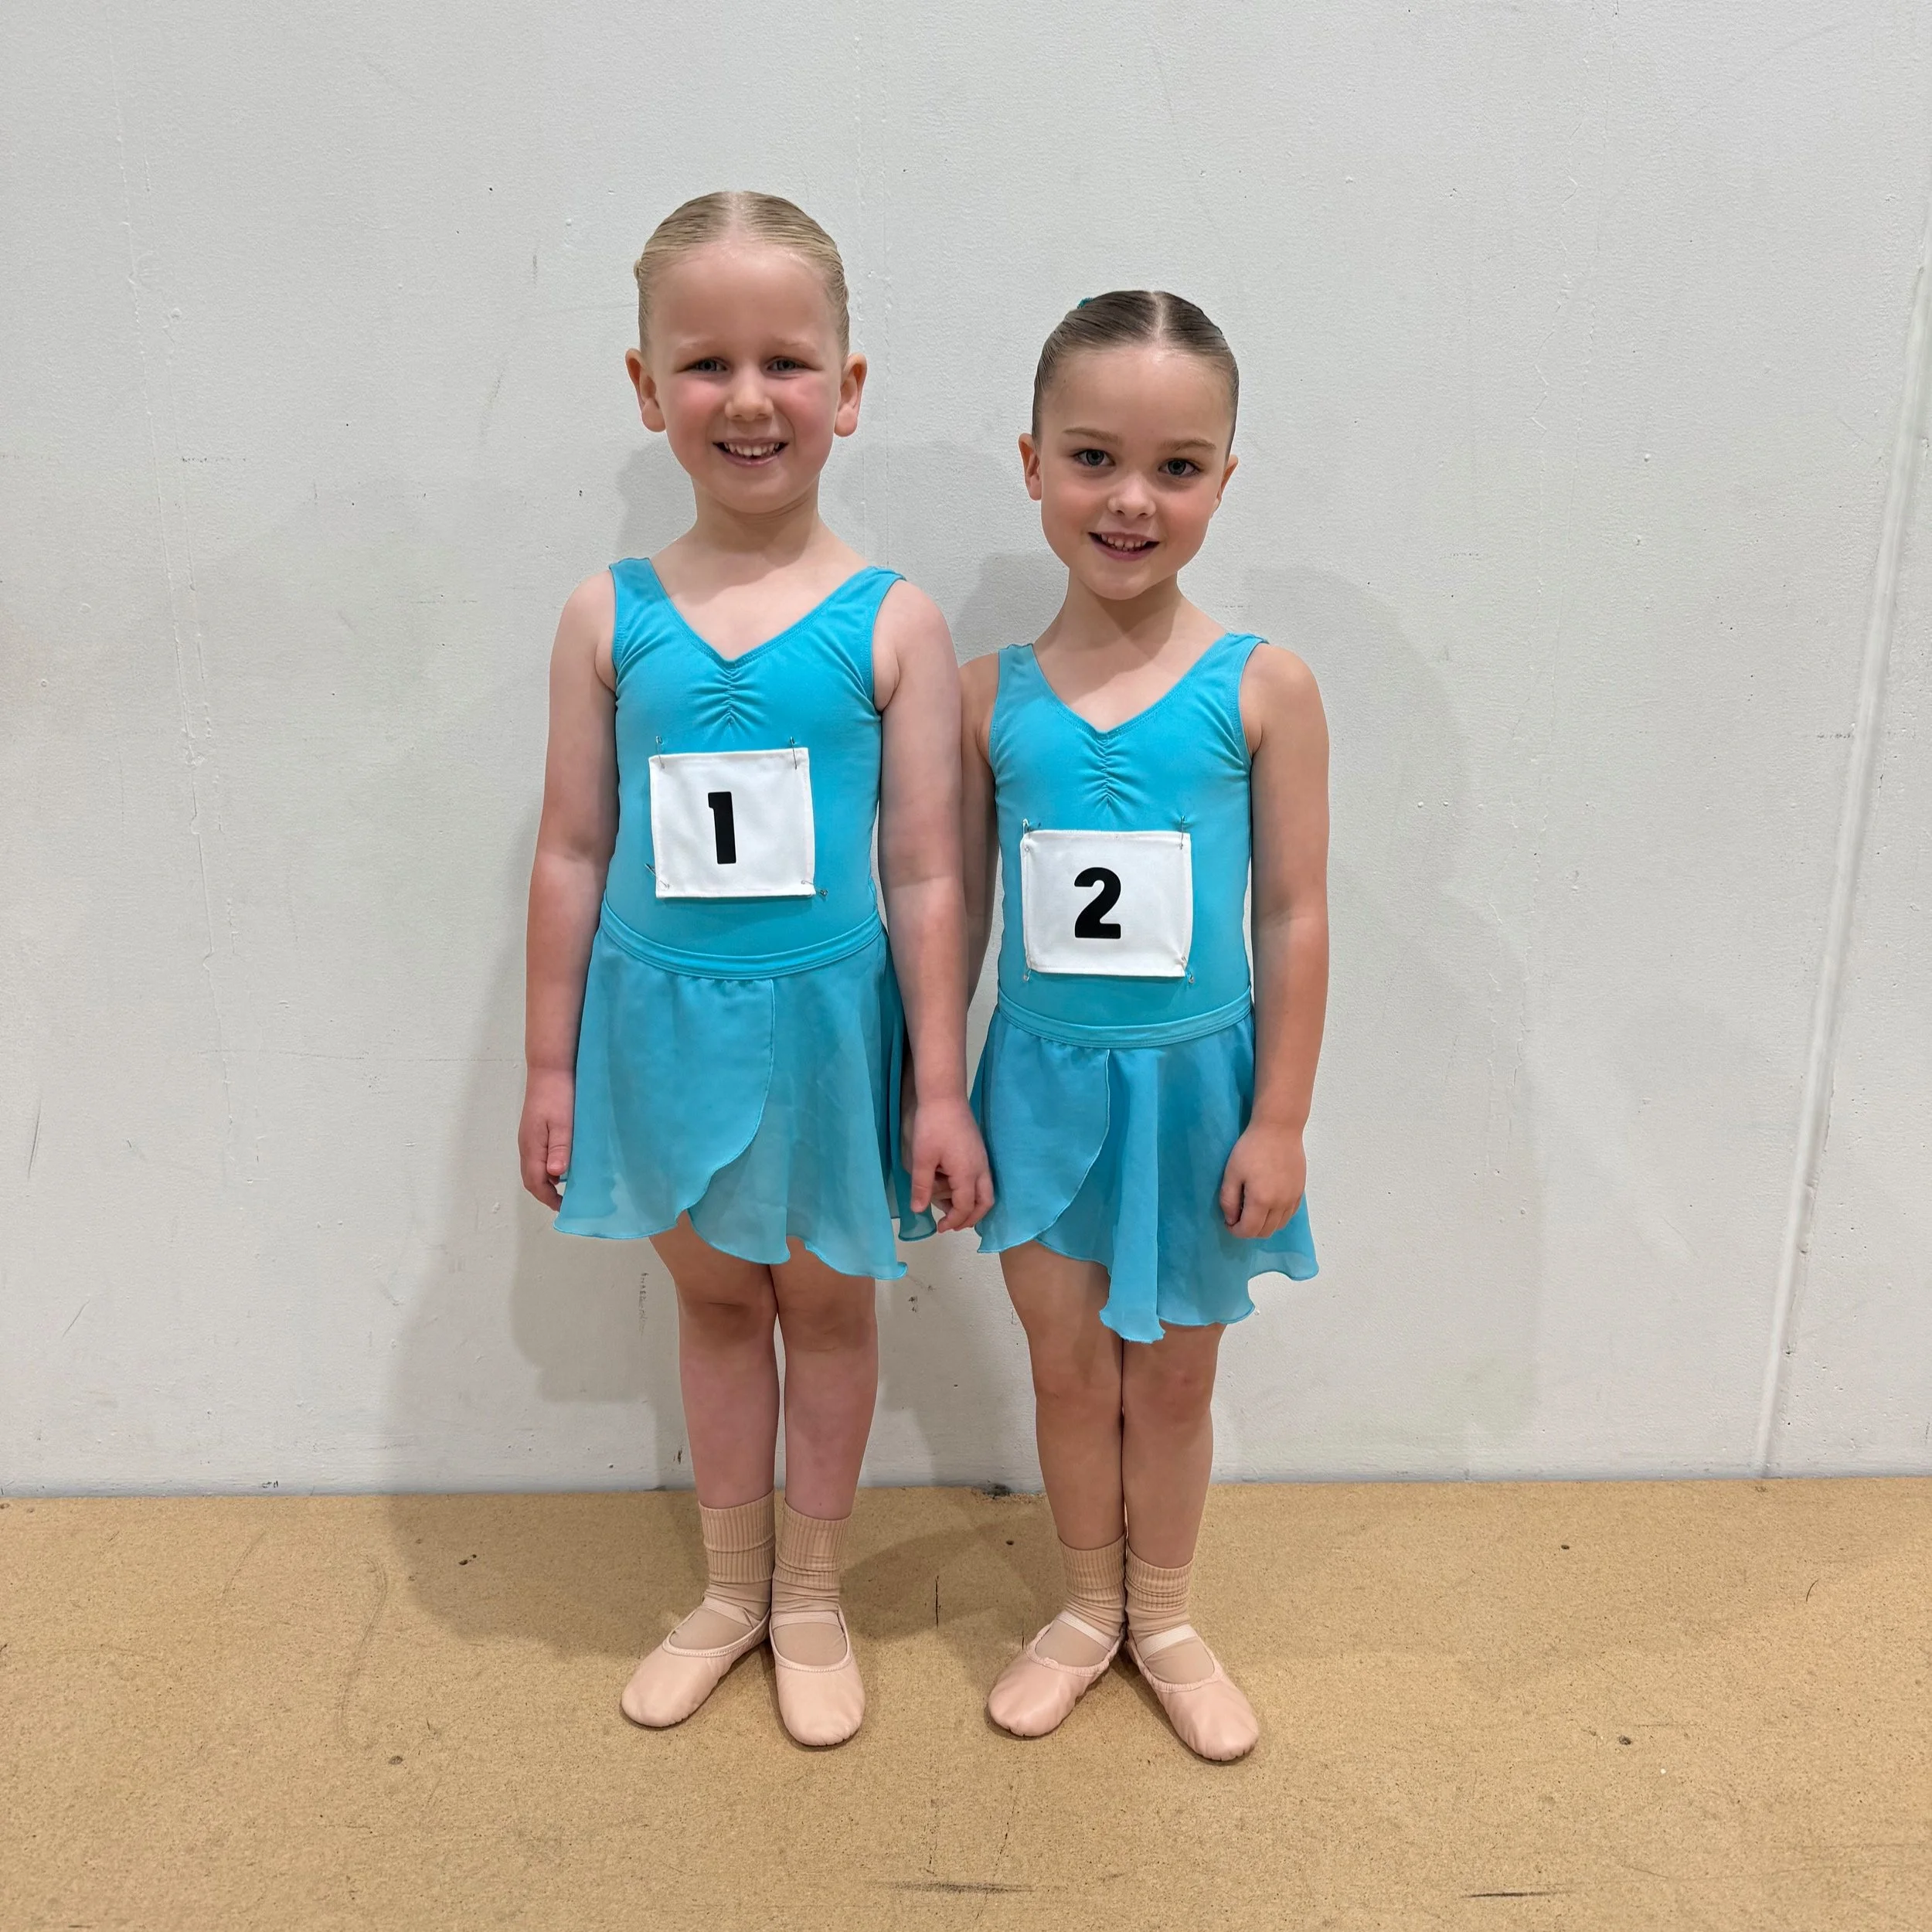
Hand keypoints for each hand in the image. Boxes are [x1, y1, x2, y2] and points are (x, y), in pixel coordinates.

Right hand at [519, 1067, 574, 1209]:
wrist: (550, 1067)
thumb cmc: (558, 1094)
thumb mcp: (564, 1122)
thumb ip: (560, 1148)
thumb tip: (555, 1175)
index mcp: (532, 1146)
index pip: (535, 1182)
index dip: (548, 1198)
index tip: (565, 1207)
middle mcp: (527, 1145)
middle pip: (531, 1178)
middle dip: (546, 1193)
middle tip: (566, 1202)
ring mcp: (529, 1137)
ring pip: (535, 1167)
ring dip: (548, 1181)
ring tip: (569, 1186)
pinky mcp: (535, 1129)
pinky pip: (538, 1156)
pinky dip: (549, 1167)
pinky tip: (565, 1164)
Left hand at [908, 1095, 994, 1233]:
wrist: (945, 1096)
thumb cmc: (932, 1126)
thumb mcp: (922, 1158)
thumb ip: (921, 1186)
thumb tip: (918, 1210)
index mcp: (967, 1173)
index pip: (965, 1207)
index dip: (954, 1221)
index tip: (940, 1228)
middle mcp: (980, 1169)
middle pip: (985, 1203)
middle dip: (970, 1218)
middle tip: (952, 1225)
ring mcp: (982, 1159)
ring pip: (985, 1191)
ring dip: (970, 1203)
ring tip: (948, 1205)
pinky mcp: (979, 1151)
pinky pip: (982, 1179)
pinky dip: (971, 1191)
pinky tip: (954, 1186)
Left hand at [1218, 1120, 1305, 1239]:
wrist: (1279, 1129)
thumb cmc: (1251, 1148)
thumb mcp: (1232, 1173)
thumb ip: (1229, 1200)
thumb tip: (1231, 1220)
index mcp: (1261, 1200)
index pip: (1249, 1231)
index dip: (1235, 1231)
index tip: (1228, 1222)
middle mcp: (1280, 1204)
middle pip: (1265, 1232)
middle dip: (1249, 1230)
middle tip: (1239, 1216)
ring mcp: (1293, 1199)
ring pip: (1279, 1226)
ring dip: (1264, 1225)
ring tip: (1253, 1210)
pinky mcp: (1300, 1192)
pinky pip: (1289, 1215)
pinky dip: (1277, 1217)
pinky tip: (1269, 1204)